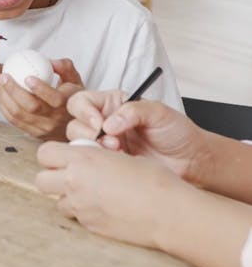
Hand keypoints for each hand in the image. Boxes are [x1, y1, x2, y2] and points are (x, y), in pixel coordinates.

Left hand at [0, 57, 82, 140]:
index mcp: (67, 104)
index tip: (28, 77)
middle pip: (32, 107)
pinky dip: (4, 107)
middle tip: (4, 76)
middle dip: (13, 90)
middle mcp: (55, 119)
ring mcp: (44, 128)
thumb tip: (51, 62)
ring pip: (19, 115)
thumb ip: (65, 67)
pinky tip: (2, 95)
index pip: (55, 99)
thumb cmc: (72, 97)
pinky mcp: (34, 133)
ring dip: (4, 98)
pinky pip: (14, 121)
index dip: (40, 89)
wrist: (75, 123)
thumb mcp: (75, 79)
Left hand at [36, 141, 186, 248]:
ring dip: (67, 197)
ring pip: (57, 202)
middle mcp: (75, 182)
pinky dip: (83, 212)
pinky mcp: (89, 226)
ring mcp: (81, 207)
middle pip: (41, 180)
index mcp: (83, 159)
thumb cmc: (152, 180)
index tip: (64, 157)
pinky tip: (102, 209)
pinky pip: (76, 217)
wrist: (167, 211)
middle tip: (69, 176)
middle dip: (51, 177)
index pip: (45, 153)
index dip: (52, 155)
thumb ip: (98, 159)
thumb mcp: (121, 157)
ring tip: (89, 194)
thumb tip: (92, 161)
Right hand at [67, 91, 207, 182]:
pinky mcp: (110, 165)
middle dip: (87, 133)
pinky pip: (93, 164)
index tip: (98, 123)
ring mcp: (106, 146)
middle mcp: (105, 123)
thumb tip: (109, 124)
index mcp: (114, 104)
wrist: (191, 160)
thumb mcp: (158, 113)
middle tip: (110, 140)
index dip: (84, 111)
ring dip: (93, 148)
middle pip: (75, 124)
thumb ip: (133, 111)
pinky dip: (100, 164)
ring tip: (117, 150)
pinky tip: (118, 162)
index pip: (83, 101)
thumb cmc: (177, 132)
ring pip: (80, 146)